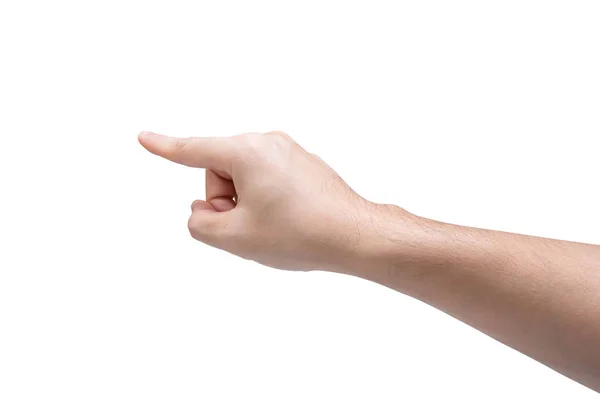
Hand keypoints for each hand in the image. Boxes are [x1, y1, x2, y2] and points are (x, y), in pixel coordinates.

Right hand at [138, 131, 406, 271]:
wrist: (355, 235)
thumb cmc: (299, 234)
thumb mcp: (235, 238)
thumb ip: (200, 223)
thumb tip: (200, 210)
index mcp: (245, 151)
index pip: (192, 150)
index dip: (163, 147)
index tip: (144, 137)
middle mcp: (266, 141)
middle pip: (220, 172)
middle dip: (226, 201)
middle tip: (251, 226)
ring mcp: (287, 150)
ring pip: (243, 178)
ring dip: (246, 204)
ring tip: (274, 225)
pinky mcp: (301, 163)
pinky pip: (266, 179)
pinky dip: (266, 200)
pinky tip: (289, 220)